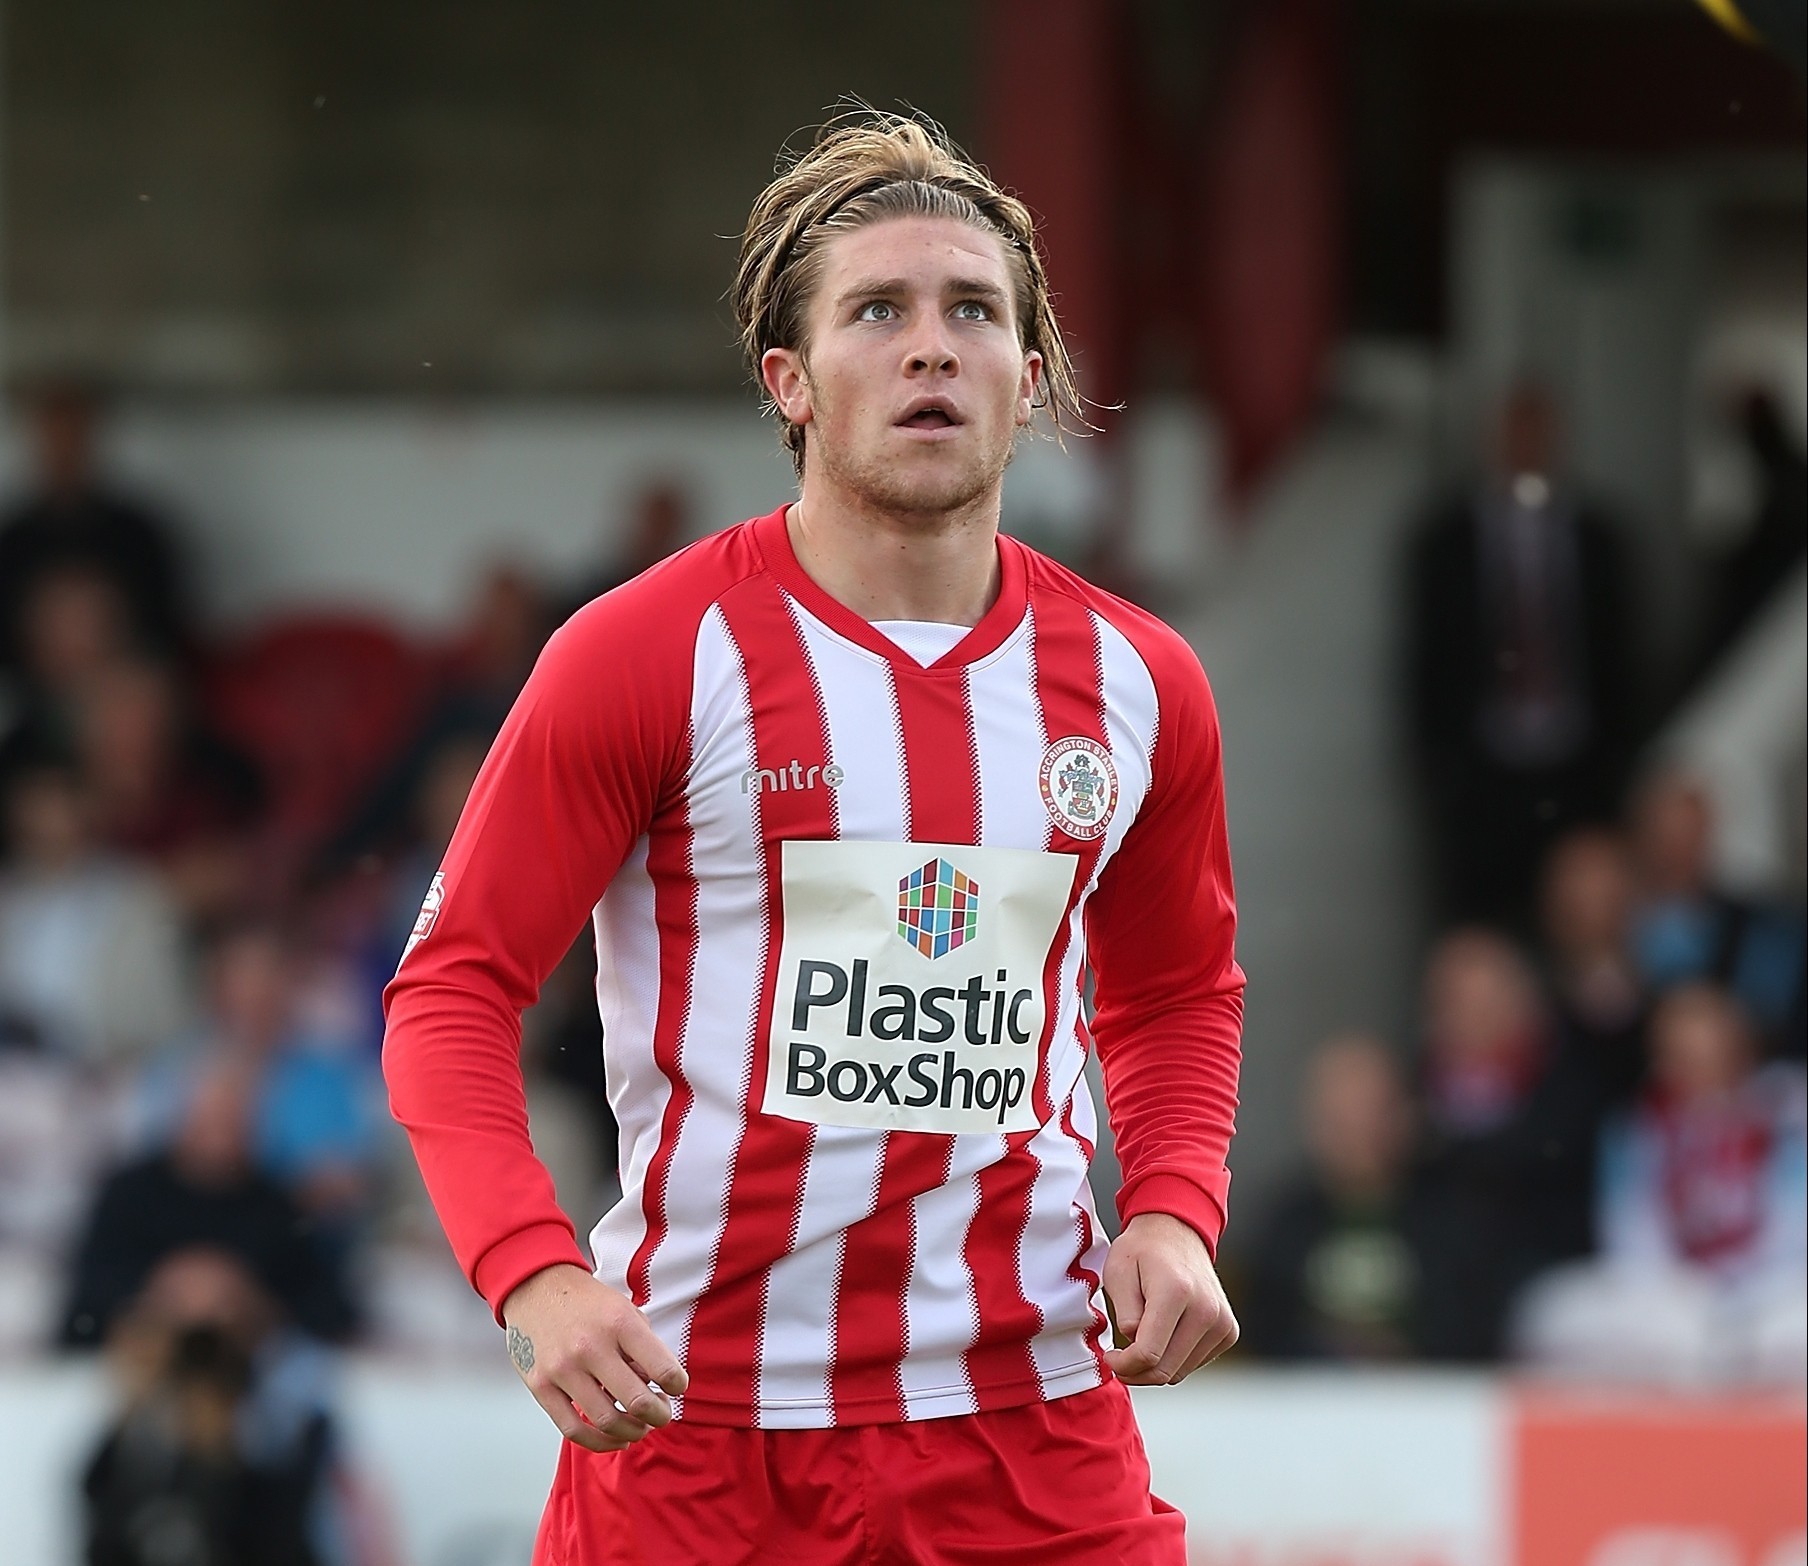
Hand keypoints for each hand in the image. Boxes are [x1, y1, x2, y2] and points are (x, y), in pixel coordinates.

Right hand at [501, 1264, 689, 1452]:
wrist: (537, 1288)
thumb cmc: (586, 1303)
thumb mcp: (624, 1309)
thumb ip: (644, 1347)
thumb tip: (657, 1387)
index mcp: (619, 1322)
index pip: (663, 1369)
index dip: (677, 1385)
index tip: (676, 1388)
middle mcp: (591, 1346)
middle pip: (637, 1402)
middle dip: (659, 1416)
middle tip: (662, 1414)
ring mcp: (563, 1369)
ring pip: (606, 1421)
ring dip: (632, 1432)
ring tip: (639, 1427)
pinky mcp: (541, 1386)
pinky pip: (573, 1429)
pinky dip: (600, 1442)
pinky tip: (615, 1438)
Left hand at [1101, 1212, 1237, 1384]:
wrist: (1177, 1232)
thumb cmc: (1142, 1251)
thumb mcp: (1118, 1273)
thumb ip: (1125, 1313)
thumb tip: (1136, 1345)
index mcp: (1176, 1291)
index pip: (1148, 1353)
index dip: (1123, 1365)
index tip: (1111, 1357)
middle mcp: (1206, 1309)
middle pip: (1166, 1371)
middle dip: (1136, 1372)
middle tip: (1120, 1359)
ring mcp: (1222, 1322)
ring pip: (1179, 1373)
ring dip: (1155, 1367)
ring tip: (1141, 1340)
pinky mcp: (1229, 1332)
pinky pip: (1194, 1364)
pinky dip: (1174, 1359)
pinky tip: (1163, 1336)